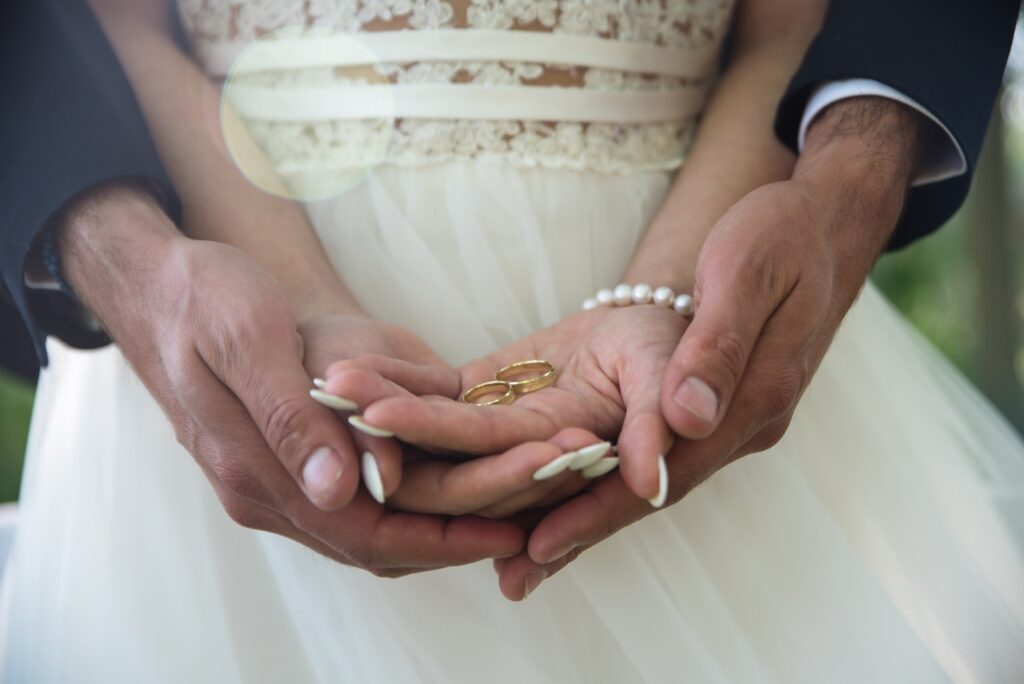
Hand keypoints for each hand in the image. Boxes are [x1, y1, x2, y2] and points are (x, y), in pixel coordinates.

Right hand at [57, 184, 523, 574]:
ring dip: (446, 522)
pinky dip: (416, 502)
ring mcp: (276, 484)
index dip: (444, 539)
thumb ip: (290, 416)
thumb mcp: (247, 339)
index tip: (513, 528)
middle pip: (380, 546)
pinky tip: (461, 478)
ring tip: (518, 499)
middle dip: (462, 533)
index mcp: (255, 471)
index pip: (366, 536)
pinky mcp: (288, 464)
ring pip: (375, 532)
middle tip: (538, 508)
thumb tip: (339, 491)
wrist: (166, 287)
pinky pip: (363, 504)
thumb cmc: (206, 298)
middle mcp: (267, 495)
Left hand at [327, 303, 688, 505]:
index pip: (511, 466)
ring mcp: (503, 430)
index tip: (390, 431)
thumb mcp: (673, 377)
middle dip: (396, 437)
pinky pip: (438, 392)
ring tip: (329, 383)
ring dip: (384, 408)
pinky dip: (397, 378)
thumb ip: (660, 428)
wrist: (657, 326)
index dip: (453, 452)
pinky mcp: (487, 399)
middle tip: (337, 413)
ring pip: (436, 429)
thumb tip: (651, 485)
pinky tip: (349, 365)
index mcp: (579, 460)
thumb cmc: (678, 346)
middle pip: (457, 458)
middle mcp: (531, 458)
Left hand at [493, 97, 927, 598]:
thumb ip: (719, 345)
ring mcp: (733, 419)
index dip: (602, 509)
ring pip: (655, 480)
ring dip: (592, 516)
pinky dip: (612, 480)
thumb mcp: (748, 271)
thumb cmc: (779, 235)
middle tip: (514, 573)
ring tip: (525, 553)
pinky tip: (571, 495)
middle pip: (655, 490)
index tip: (544, 541)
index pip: (670, 470)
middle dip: (585, 530)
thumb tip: (688, 420)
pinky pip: (659, 454)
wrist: (820, 226)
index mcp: (755, 395)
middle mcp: (745, 423)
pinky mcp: (717, 408)